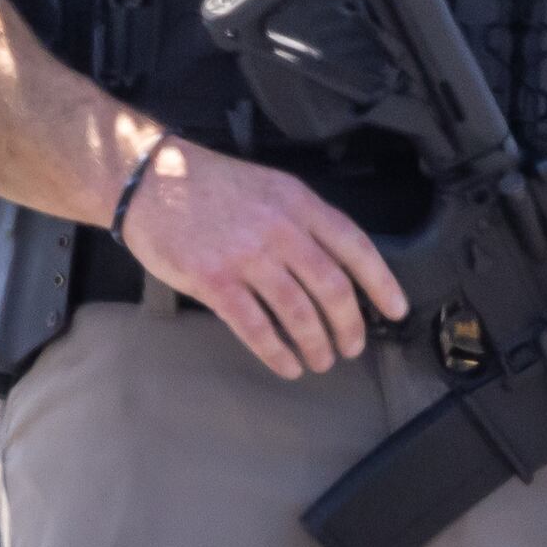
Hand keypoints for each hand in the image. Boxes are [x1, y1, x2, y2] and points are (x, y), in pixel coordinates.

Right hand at [115, 139, 409, 379]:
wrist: (151, 181)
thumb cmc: (211, 186)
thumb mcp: (269, 187)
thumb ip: (303, 221)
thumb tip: (336, 265)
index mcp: (297, 202)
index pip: (355, 245)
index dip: (381, 282)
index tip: (395, 309)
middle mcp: (279, 229)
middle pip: (332, 287)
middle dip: (349, 325)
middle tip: (352, 346)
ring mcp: (246, 256)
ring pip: (298, 312)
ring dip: (316, 344)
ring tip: (321, 360)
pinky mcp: (215, 281)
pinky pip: (256, 327)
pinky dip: (277, 352)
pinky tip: (286, 365)